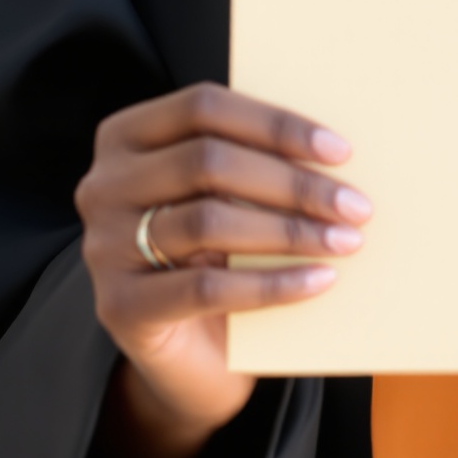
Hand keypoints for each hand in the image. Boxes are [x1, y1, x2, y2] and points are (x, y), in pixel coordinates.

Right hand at [76, 84, 369, 457]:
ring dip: (288, 231)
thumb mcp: (227, 192)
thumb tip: (333, 146)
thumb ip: (253, 158)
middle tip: (355, 204)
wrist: (185, 350)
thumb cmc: (215, 249)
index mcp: (127, 135)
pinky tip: (317, 281)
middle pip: (208, 162)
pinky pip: (205, 289)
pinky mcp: (118, 307)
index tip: (339, 150)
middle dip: (292, 183)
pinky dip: (270, 284)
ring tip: (344, 241)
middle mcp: (103, 184)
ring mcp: (102, 247)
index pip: (203, 107)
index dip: (275, 124)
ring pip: (209, 222)